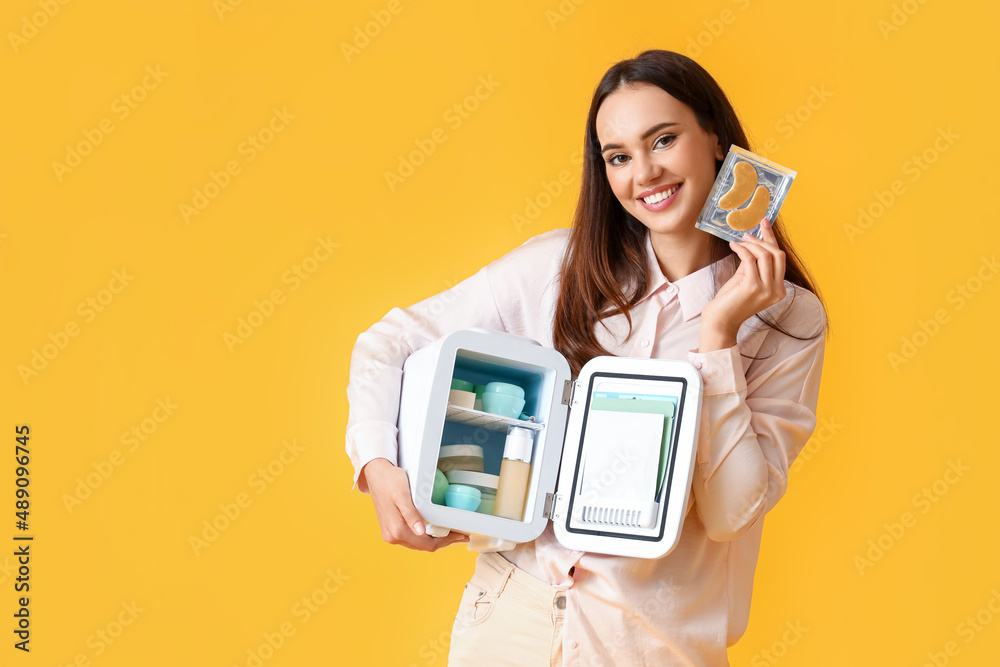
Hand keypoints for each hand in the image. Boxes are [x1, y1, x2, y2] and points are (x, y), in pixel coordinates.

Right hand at [361, 458, 469, 551]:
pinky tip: (434, 529)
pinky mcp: (391, 529)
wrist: (376, 475)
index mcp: (397, 530)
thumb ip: (412, 515)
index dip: (446, 542)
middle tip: (460, 534)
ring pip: (418, 544)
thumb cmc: (390, 481)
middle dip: (443, 541)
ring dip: (434, 540)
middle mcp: (392, 536)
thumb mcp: (403, 495)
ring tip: (450, 532)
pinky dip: (425, 536)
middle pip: (423, 546)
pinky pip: (412, 538)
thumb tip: (421, 532)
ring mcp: (390, 534)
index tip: (460, 536)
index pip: (427, 545)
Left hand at [700, 218, 785, 349]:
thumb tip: (754, 242)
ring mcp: (767, 290)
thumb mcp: (747, 279)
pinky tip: (733, 246)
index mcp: (779, 289)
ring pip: (766, 255)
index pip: (780, 258)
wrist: (720, 321)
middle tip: (747, 234)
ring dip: (751, 245)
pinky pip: (750, 259)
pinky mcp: (753, 287)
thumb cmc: (731, 300)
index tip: (765, 222)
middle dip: (763, 240)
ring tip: (739, 242)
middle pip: (777, 254)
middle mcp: (777, 291)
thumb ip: (754, 264)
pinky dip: (742, 249)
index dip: (772, 238)